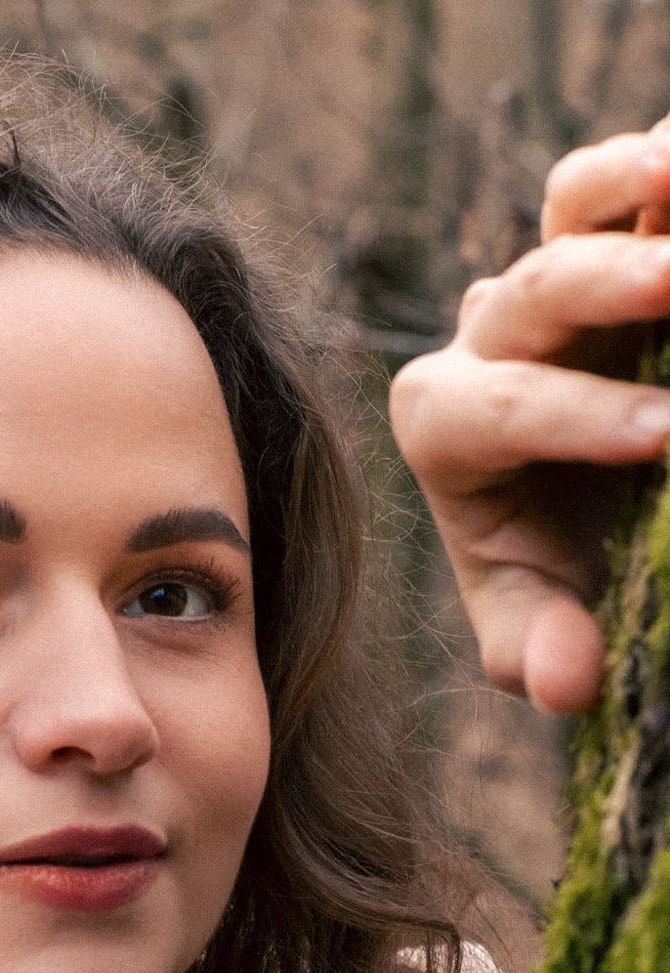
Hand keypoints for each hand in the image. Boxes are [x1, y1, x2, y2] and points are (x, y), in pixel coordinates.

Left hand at [389, 114, 669, 713]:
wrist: (583, 491)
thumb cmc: (552, 551)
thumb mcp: (536, 610)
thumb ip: (536, 647)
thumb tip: (563, 687)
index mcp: (445, 422)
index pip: (495, 411)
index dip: (576, 419)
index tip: (664, 437)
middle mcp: (487, 334)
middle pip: (532, 292)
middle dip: (607, 287)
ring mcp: (552, 268)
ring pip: (572, 203)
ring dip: (628, 177)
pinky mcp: (614, 225)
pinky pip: (633, 177)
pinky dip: (667, 164)